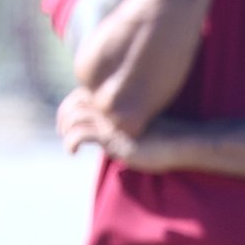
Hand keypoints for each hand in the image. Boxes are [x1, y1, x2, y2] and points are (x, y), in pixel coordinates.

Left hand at [56, 88, 183, 172]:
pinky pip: (80, 134)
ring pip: (73, 115)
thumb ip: (124, 122)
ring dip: (64, 128)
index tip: (72, 119)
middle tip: (63, 130)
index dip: (73, 103)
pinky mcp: (111, 136)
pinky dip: (70, 142)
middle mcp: (113, 106)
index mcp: (120, 99)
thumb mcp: (140, 125)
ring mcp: (111, 120)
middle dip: (64, 115)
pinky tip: (73, 151)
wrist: (181, 143)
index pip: (85, 93)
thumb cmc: (165, 138)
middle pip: (75, 101)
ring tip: (67, 142)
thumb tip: (110, 131)